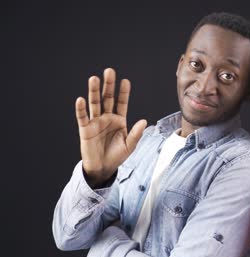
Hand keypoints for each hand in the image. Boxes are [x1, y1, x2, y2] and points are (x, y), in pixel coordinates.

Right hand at [75, 68, 146, 187]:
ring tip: (94, 79)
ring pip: (95, 104)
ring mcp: (96, 122)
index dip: (123, 93)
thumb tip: (144, 121)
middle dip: (108, 85)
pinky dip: (81, 109)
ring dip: (93, 91)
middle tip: (109, 71)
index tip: (125, 81)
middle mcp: (107, 118)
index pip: (121, 103)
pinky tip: (81, 99)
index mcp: (119, 120)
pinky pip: (83, 117)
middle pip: (107, 98)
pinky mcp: (85, 129)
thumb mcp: (130, 145)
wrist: (103, 168)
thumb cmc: (117, 156)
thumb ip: (136, 133)